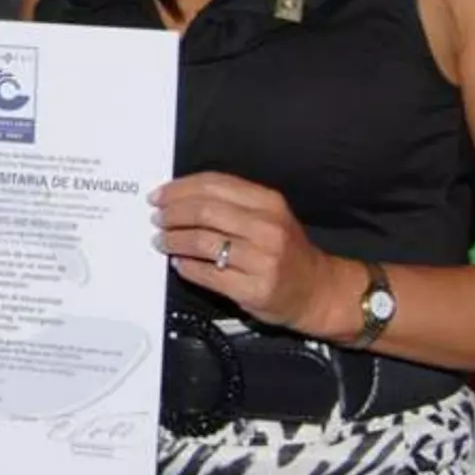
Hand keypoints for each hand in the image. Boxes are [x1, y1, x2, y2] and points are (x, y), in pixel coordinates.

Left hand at [152, 171, 351, 334]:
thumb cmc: (286, 251)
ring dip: (174, 239)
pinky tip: (179, 263)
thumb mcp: (270, 215)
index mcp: (269, 203)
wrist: (318, 290)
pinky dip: (186, 267)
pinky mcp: (253, 289)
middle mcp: (267, 228)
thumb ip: (232, 203)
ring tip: (161, 240)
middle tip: (157, 217)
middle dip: (172, 213)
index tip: (159, 195)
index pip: (214, 184)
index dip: (180, 189)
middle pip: (204, 211)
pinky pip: (207, 274)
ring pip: (202, 242)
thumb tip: (180, 197)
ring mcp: (261, 260)